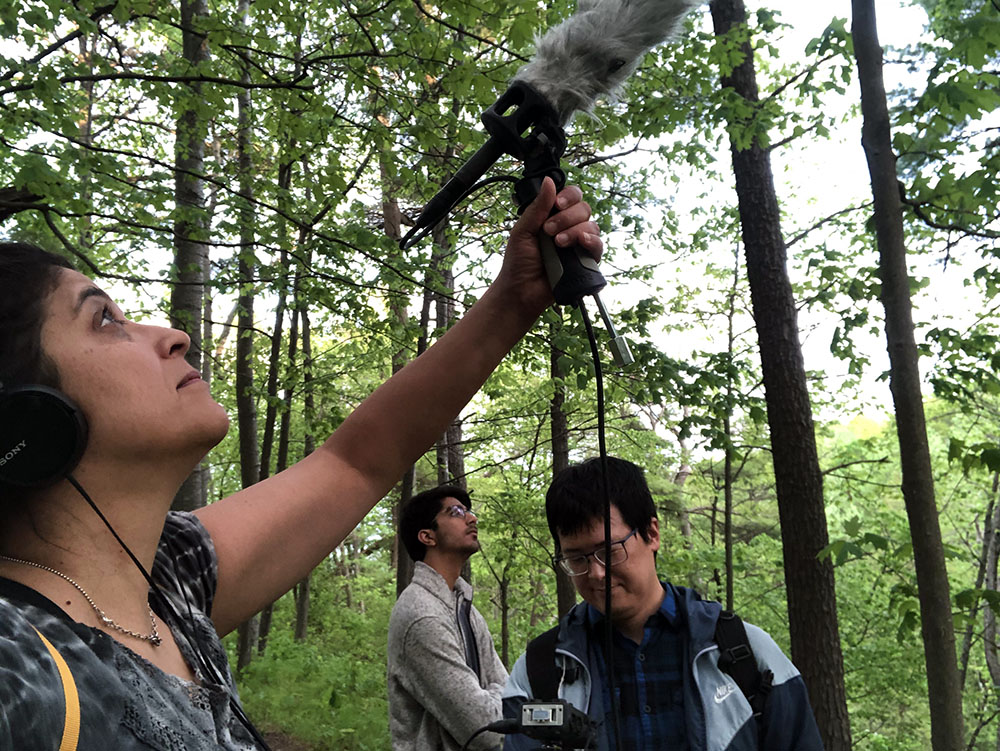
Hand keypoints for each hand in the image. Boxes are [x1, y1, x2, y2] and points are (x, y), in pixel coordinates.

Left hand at [494, 177, 602, 315]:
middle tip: (548, 231)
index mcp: (553, 216)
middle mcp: (568, 228)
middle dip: (566, 217)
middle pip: (583, 208)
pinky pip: (598, 245)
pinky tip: (580, 243)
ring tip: (558, 244)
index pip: (571, 196)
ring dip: (574, 231)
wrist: (521, 291)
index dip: (568, 197)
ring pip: (591, 225)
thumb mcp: (523, 230)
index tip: (557, 205)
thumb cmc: (518, 262)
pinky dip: (591, 241)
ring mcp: (578, 244)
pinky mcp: (586, 261)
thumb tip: (549, 180)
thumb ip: (538, 207)